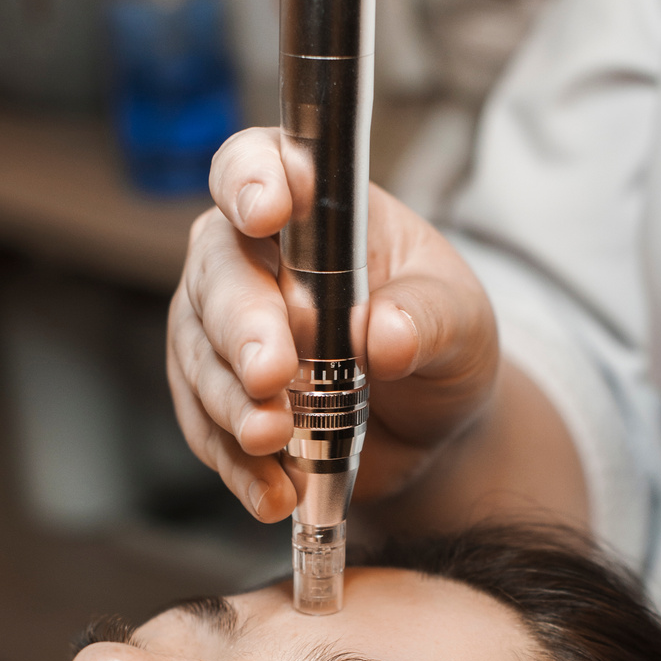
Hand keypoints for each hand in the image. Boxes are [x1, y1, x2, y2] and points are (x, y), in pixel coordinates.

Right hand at [167, 127, 498, 522]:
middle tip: (272, 375)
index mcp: (309, 207)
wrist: (431, 423)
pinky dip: (238, 465)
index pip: (256, 166)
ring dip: (233, 405)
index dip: (251, 181)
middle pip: (217, 274)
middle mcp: (249, 258)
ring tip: (276, 443)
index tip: (268, 213)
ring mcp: (220, 330)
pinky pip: (205, 429)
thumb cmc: (439, 337)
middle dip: (242, 327)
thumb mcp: (461, 320)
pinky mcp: (214, 396)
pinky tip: (274, 494)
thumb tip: (386, 335)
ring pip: (198, 356)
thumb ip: (428, 318)